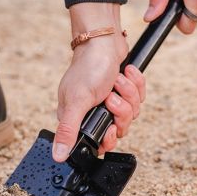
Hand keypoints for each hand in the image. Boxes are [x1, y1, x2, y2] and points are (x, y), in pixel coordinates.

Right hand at [53, 3, 146, 162]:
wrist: (104, 40)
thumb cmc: (87, 67)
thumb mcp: (77, 101)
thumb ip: (68, 130)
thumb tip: (57, 155)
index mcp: (78, 117)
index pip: (98, 143)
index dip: (109, 137)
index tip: (111, 128)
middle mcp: (94, 111)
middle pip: (119, 128)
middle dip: (121, 110)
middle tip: (111, 96)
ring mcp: (111, 101)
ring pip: (131, 113)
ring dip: (128, 93)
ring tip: (116, 80)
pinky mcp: (124, 91)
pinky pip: (139, 98)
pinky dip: (135, 84)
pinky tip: (125, 73)